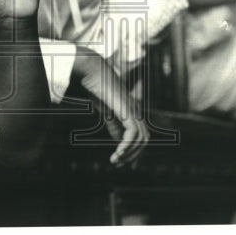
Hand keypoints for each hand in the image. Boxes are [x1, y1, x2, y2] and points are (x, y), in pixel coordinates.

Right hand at [72, 47, 148, 166]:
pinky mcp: (127, 110)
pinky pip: (133, 134)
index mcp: (131, 109)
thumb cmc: (96, 86)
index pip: (141, 134)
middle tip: (118, 165)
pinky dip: (126, 147)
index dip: (135, 151)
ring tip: (115, 161)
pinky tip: (117, 154)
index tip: (125, 164)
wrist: (91, 70)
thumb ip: (113, 124)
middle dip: (134, 155)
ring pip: (141, 139)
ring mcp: (133, 109)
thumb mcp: (106, 110)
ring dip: (129, 154)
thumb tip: (118, 140)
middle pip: (144, 139)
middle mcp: (135, 110)